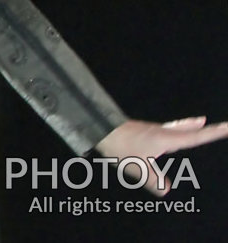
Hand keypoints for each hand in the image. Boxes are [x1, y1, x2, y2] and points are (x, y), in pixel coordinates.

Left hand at [95, 117, 227, 195]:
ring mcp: (152, 130)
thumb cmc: (119, 146)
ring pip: (176, 127)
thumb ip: (153, 180)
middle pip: (190, 129)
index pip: (196, 137)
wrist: (99, 127)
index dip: (214, 133)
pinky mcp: (143, 131)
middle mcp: (162, 132)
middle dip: (206, 129)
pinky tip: (169, 133)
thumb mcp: (138, 168)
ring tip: (200, 122)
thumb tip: (166, 191)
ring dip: (190, 126)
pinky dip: (175, 129)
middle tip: (222, 125)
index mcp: (166, 139)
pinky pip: (165, 130)